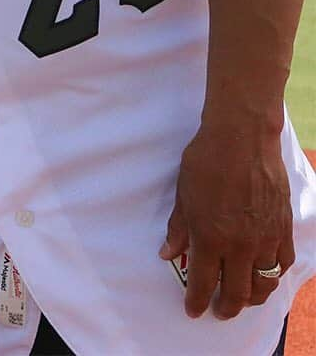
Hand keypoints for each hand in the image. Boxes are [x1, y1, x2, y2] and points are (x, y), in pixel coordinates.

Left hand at [159, 123, 293, 319]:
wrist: (242, 139)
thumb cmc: (206, 161)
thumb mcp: (183, 195)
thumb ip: (178, 228)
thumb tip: (167, 254)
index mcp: (210, 237)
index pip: (202, 282)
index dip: (196, 301)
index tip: (192, 311)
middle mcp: (240, 246)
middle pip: (236, 292)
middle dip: (225, 308)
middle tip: (218, 311)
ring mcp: (265, 239)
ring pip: (263, 285)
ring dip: (252, 298)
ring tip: (241, 299)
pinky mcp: (283, 229)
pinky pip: (282, 264)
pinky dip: (274, 277)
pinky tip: (265, 276)